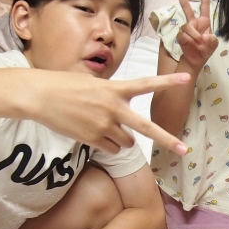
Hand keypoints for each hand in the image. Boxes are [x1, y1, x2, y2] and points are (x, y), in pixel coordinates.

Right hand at [33, 71, 190, 154]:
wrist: (40, 96)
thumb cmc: (64, 86)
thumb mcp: (93, 83)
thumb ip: (111, 95)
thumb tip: (120, 113)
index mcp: (114, 88)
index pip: (146, 84)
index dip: (168, 82)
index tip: (187, 79)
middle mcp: (113, 107)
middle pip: (146, 127)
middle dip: (166, 139)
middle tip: (183, 149)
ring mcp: (103, 125)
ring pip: (127, 142)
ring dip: (123, 139)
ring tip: (105, 127)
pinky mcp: (92, 139)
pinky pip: (111, 149)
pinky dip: (108, 146)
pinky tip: (93, 134)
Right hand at [173, 0, 218, 69]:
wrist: (195, 59)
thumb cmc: (205, 50)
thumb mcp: (213, 44)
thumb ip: (212, 40)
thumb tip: (205, 36)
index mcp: (204, 21)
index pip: (205, 6)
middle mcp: (193, 22)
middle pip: (186, 7)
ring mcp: (186, 28)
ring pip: (187, 26)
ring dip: (194, 36)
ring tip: (198, 43)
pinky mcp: (180, 35)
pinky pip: (183, 34)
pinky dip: (189, 40)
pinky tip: (192, 44)